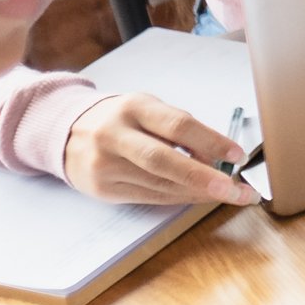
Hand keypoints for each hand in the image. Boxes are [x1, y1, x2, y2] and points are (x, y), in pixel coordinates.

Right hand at [62, 92, 257, 207]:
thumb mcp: (149, 111)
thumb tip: (218, 159)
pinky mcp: (101, 188)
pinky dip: (180, 198)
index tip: (238, 155)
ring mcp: (104, 163)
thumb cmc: (123, 120)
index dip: (211, 141)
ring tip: (230, 195)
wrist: (66, 131)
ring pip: (159, 184)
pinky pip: (150, 197)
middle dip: (204, 177)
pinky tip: (200, 196)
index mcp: (134, 107)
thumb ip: (180, 130)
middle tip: (236, 190)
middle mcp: (114, 134)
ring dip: (199, 193)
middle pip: (163, 160)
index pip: (177, 125)